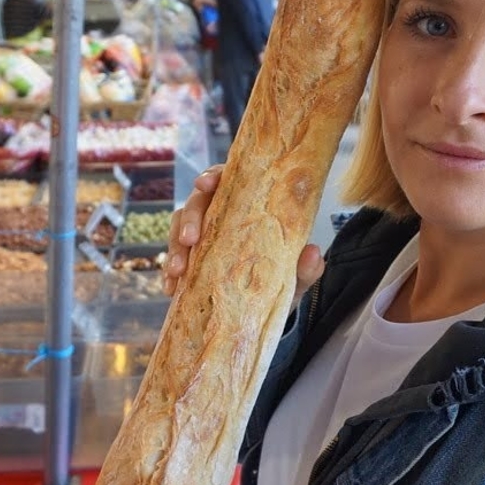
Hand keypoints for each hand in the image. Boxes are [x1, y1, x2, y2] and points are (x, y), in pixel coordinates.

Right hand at [164, 165, 324, 309]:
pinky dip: (169, 273)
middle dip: (189, 219)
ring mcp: (201, 235)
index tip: (204, 184)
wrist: (263, 309)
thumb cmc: (280, 278)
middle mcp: (219, 214)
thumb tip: (314, 254)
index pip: (226, 179)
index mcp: (245, 203)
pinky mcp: (188, 259)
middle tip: (189, 241)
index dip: (212, 176)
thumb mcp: (295, 276)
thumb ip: (305, 268)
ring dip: (174, 249)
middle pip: (196, 202)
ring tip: (178, 273)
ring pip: (178, 229)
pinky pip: (174, 259)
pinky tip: (171, 288)